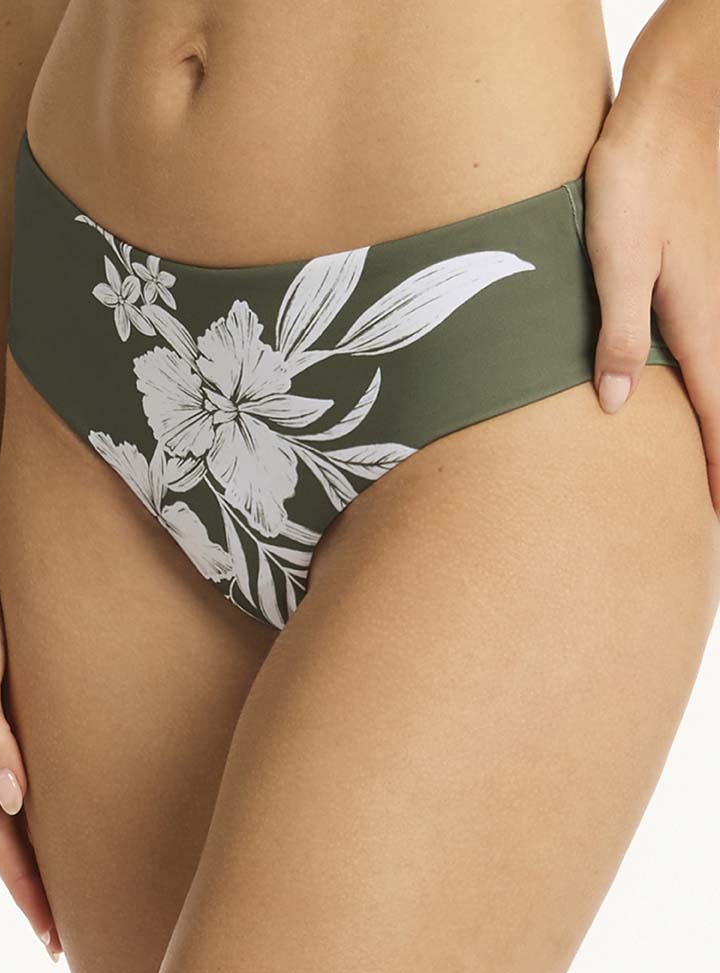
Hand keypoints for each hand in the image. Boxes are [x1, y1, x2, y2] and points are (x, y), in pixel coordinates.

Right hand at [0, 533, 62, 960]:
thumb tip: (14, 802)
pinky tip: (50, 805)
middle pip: (0, 830)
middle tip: (61, 936)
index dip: (24, 886)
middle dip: (28, 885)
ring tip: (61, 886)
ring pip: (4, 803)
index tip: (53, 937)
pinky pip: (10, 764)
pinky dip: (30, 803)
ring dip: (28, 850)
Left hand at [582, 82, 719, 514]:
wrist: (672, 108)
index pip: (716, 414)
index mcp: (699, 322)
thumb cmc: (636, 177)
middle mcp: (716, 313)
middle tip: (709, 505)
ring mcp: (715, 293)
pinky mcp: (703, 274)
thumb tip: (616, 405)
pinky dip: (707, 381)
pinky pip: (709, 345)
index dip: (717, 467)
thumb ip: (618, 332)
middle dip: (719, 452)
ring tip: (704, 462)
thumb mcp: (614, 258)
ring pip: (718, 374)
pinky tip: (694, 388)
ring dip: (714, 417)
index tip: (713, 513)